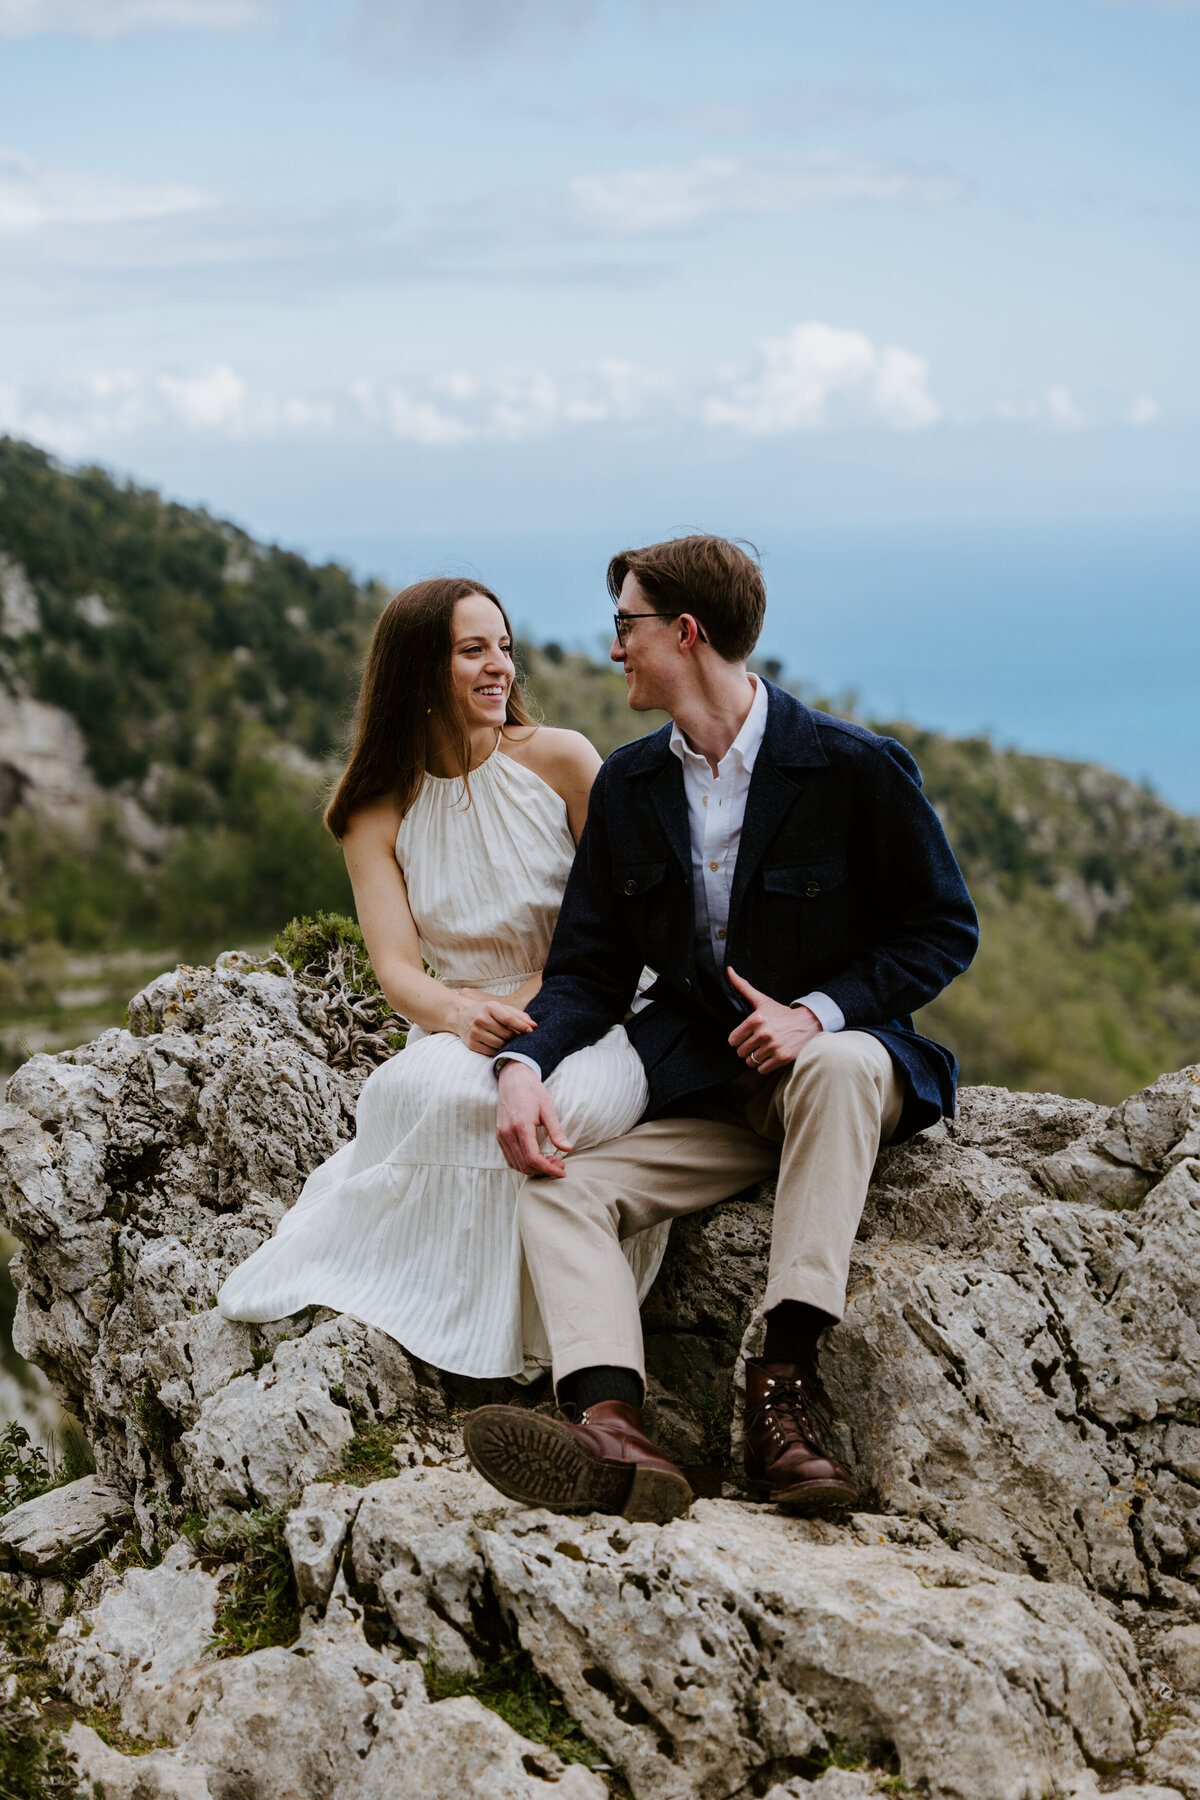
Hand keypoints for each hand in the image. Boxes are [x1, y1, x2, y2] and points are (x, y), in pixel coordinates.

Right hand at [454, 991, 535, 1054]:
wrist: (461, 1016)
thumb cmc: (486, 1011)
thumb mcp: (501, 1008)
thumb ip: (518, 1015)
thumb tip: (534, 1025)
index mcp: (489, 1007)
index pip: (509, 1019)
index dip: (521, 1026)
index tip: (531, 1031)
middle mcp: (481, 1019)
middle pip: (506, 1034)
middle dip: (515, 1036)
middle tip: (518, 1036)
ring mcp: (475, 1032)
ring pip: (500, 1044)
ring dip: (507, 1044)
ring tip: (507, 1040)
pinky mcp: (472, 1044)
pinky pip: (491, 1052)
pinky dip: (498, 1050)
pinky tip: (498, 1045)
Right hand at [496, 1062, 572, 1177]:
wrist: (513, 1079)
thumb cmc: (532, 1091)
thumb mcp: (548, 1109)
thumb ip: (556, 1131)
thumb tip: (567, 1148)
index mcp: (521, 1125)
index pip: (533, 1158)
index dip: (548, 1169)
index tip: (562, 1171)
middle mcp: (507, 1133)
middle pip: (524, 1164)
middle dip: (543, 1170)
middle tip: (559, 1165)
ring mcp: (501, 1135)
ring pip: (516, 1164)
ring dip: (533, 1169)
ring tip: (550, 1162)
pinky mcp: (499, 1136)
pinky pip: (510, 1158)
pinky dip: (523, 1164)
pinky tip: (537, 1159)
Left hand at [726, 967, 821, 1075]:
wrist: (809, 1023)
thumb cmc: (782, 1014)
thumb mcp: (762, 1001)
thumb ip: (743, 987)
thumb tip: (728, 970)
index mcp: (756, 1019)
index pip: (733, 1040)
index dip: (739, 1040)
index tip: (748, 1036)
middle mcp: (763, 1033)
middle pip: (741, 1052)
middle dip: (748, 1049)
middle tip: (759, 1043)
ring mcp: (773, 1046)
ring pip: (751, 1062)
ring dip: (757, 1058)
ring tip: (766, 1049)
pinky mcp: (782, 1058)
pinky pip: (762, 1070)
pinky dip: (765, 1066)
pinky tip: (772, 1055)